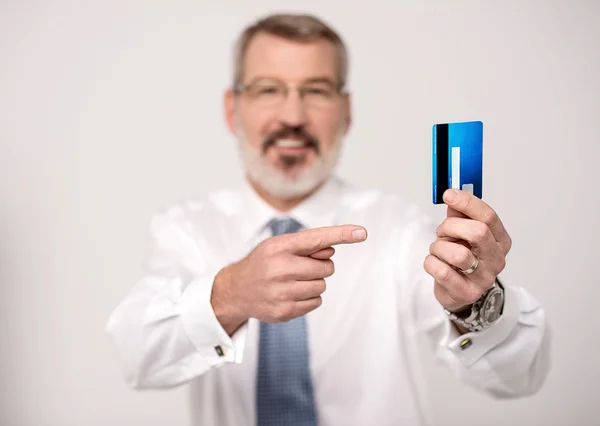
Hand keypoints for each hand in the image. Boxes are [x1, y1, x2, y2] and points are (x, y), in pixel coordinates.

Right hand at [212, 224, 367, 333]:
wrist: (235, 291)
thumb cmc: (263, 263)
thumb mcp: (277, 246)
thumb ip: (306, 245)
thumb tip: (332, 250)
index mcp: (279, 247)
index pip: (317, 238)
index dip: (341, 234)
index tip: (362, 232)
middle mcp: (279, 268)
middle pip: (326, 267)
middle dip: (320, 267)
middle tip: (301, 267)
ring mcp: (282, 292)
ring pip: (322, 286)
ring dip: (315, 283)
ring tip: (294, 281)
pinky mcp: (284, 312)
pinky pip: (316, 302)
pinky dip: (309, 298)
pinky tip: (291, 294)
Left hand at [424, 189, 511, 312]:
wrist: (456, 291)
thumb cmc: (460, 258)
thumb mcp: (462, 233)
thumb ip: (459, 215)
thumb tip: (453, 196)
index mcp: (500, 240)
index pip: (488, 216)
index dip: (467, 202)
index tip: (448, 194)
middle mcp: (497, 259)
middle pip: (477, 232)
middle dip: (451, 227)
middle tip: (441, 232)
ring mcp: (483, 278)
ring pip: (459, 254)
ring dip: (440, 247)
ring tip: (438, 250)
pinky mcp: (466, 292)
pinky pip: (442, 271)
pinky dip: (431, 262)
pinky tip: (434, 263)